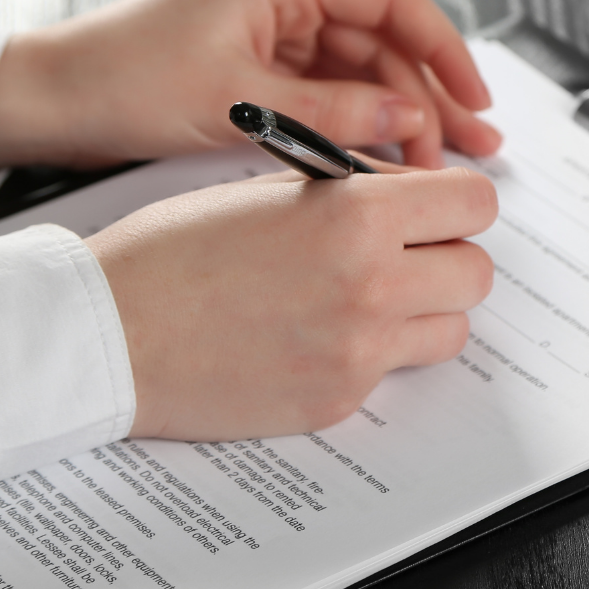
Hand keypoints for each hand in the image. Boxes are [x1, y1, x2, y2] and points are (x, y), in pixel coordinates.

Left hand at [0, 0, 500, 171]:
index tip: (475, 94)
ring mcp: (274, 29)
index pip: (393, 0)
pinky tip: (386, 156)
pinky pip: (328, 88)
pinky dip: (358, 121)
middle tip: (473, 141)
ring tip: (439, 159)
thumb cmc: (125, 80)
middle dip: (430, 91)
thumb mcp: (240, 101)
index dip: (444, 47)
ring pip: (361, 68)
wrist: (54, 100)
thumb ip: (336, 109)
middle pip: (383, 39)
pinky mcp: (260, 63)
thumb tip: (412, 117)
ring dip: (399, 112)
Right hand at [85, 162, 497, 439]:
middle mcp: (372, 286)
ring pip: (451, 329)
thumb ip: (358, 188)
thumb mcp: (274, 185)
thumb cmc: (175, 249)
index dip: (458, 199)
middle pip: (476, 271)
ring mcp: (359, 353)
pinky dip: (374, 350)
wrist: (112, 330)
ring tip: (368, 292)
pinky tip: (320, 331)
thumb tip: (410, 194)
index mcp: (356, 216)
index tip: (439, 204)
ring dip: (424, 307)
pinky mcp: (337, 402)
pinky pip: (394, 371)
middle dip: (446, 253)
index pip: (475, 202)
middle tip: (405, 247)